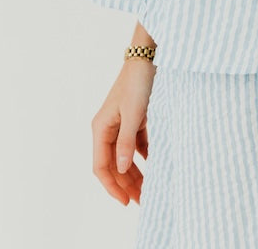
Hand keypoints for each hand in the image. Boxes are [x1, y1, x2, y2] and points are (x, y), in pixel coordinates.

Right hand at [91, 59, 153, 205]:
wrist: (149, 56)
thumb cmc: (138, 82)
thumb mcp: (133, 113)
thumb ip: (126, 142)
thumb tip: (121, 169)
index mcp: (101, 128)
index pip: (101, 166)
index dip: (112, 186)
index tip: (126, 202)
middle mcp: (108, 128)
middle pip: (115, 164)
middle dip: (127, 183)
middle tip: (144, 200)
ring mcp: (122, 123)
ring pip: (126, 156)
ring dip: (136, 173)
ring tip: (150, 188)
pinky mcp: (136, 118)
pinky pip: (137, 144)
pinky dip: (145, 156)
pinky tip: (156, 166)